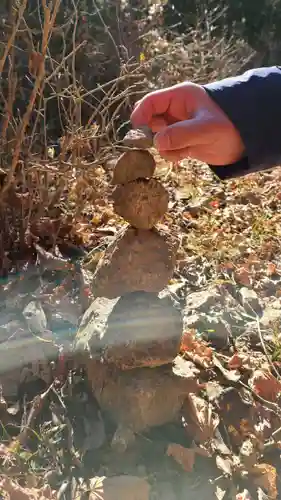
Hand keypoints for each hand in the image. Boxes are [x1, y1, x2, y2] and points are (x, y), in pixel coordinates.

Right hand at [130, 82, 244, 165]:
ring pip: (158, 137)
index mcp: (180, 97)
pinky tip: (184, 156)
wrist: (245, 141)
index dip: (141, 115)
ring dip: (164, 147)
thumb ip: (180, 134)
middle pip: (151, 120)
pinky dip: (172, 155)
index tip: (137, 131)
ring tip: (180, 152)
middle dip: (152, 134)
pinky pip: (168, 149)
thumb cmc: (228, 126)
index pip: (151, 102)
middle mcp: (176, 111)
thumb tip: (157, 143)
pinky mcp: (183, 142)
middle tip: (158, 146)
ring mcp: (179, 127)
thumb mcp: (205, 129)